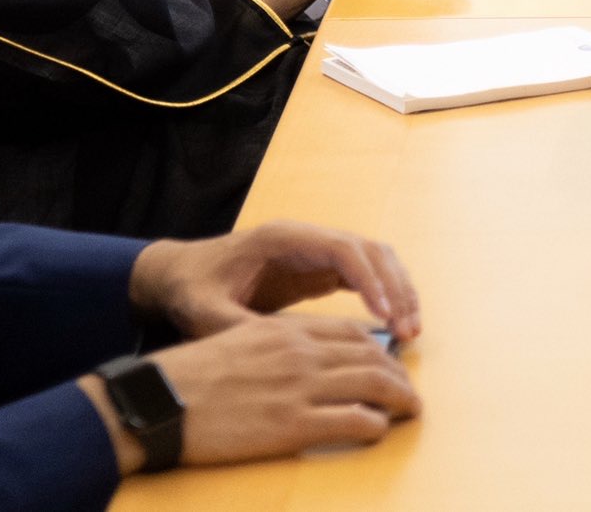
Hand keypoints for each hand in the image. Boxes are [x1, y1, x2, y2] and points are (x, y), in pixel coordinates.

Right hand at [80, 313, 418, 473]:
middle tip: (408, 391)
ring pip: (374, 384)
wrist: (160, 401)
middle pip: (371, 356)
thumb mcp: (237, 345)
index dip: (377, 348)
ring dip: (400, 398)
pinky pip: (355, 420)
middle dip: (398, 374)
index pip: (350, 333)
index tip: (387, 362)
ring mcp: (300, 387)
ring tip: (410, 410)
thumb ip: (273, 348)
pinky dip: (375, 425)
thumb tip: (300, 363)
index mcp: (285, 331)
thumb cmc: (189, 377)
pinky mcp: (295, 425)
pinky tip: (378, 430)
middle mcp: (301, 353)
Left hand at [130, 221, 420, 341]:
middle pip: (369, 250)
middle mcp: (307, 238)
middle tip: (408, 330)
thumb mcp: (202, 313)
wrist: (180, 274)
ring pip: (375, 259)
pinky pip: (365, 275)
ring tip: (410, 330)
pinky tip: (393, 325)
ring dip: (398, 290)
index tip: (384, 314)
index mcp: (282, 239)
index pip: (341, 248)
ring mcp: (316, 251)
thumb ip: (235, 328)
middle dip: (395, 287)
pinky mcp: (319, 269)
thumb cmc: (191, 289)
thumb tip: (276, 354)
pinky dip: (385, 295)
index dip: (368, 279)